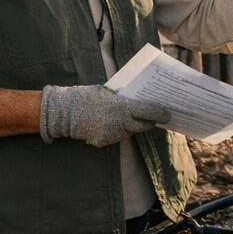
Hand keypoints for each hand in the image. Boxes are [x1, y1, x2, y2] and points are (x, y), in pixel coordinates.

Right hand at [39, 84, 170, 147]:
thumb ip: (122, 98)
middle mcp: (119, 122)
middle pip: (142, 126)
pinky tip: (107, 125)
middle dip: (148, 122)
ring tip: (123, 118)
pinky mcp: (104, 142)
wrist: (65, 112)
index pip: (147, 112)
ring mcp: (111, 134)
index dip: (159, 114)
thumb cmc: (86, 97)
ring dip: (130, 126)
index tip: (167, 115)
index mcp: (121, 107)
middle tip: (152, 119)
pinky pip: (116, 138)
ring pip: (129, 132)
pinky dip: (115, 132)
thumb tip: (137, 100)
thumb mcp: (106, 92)